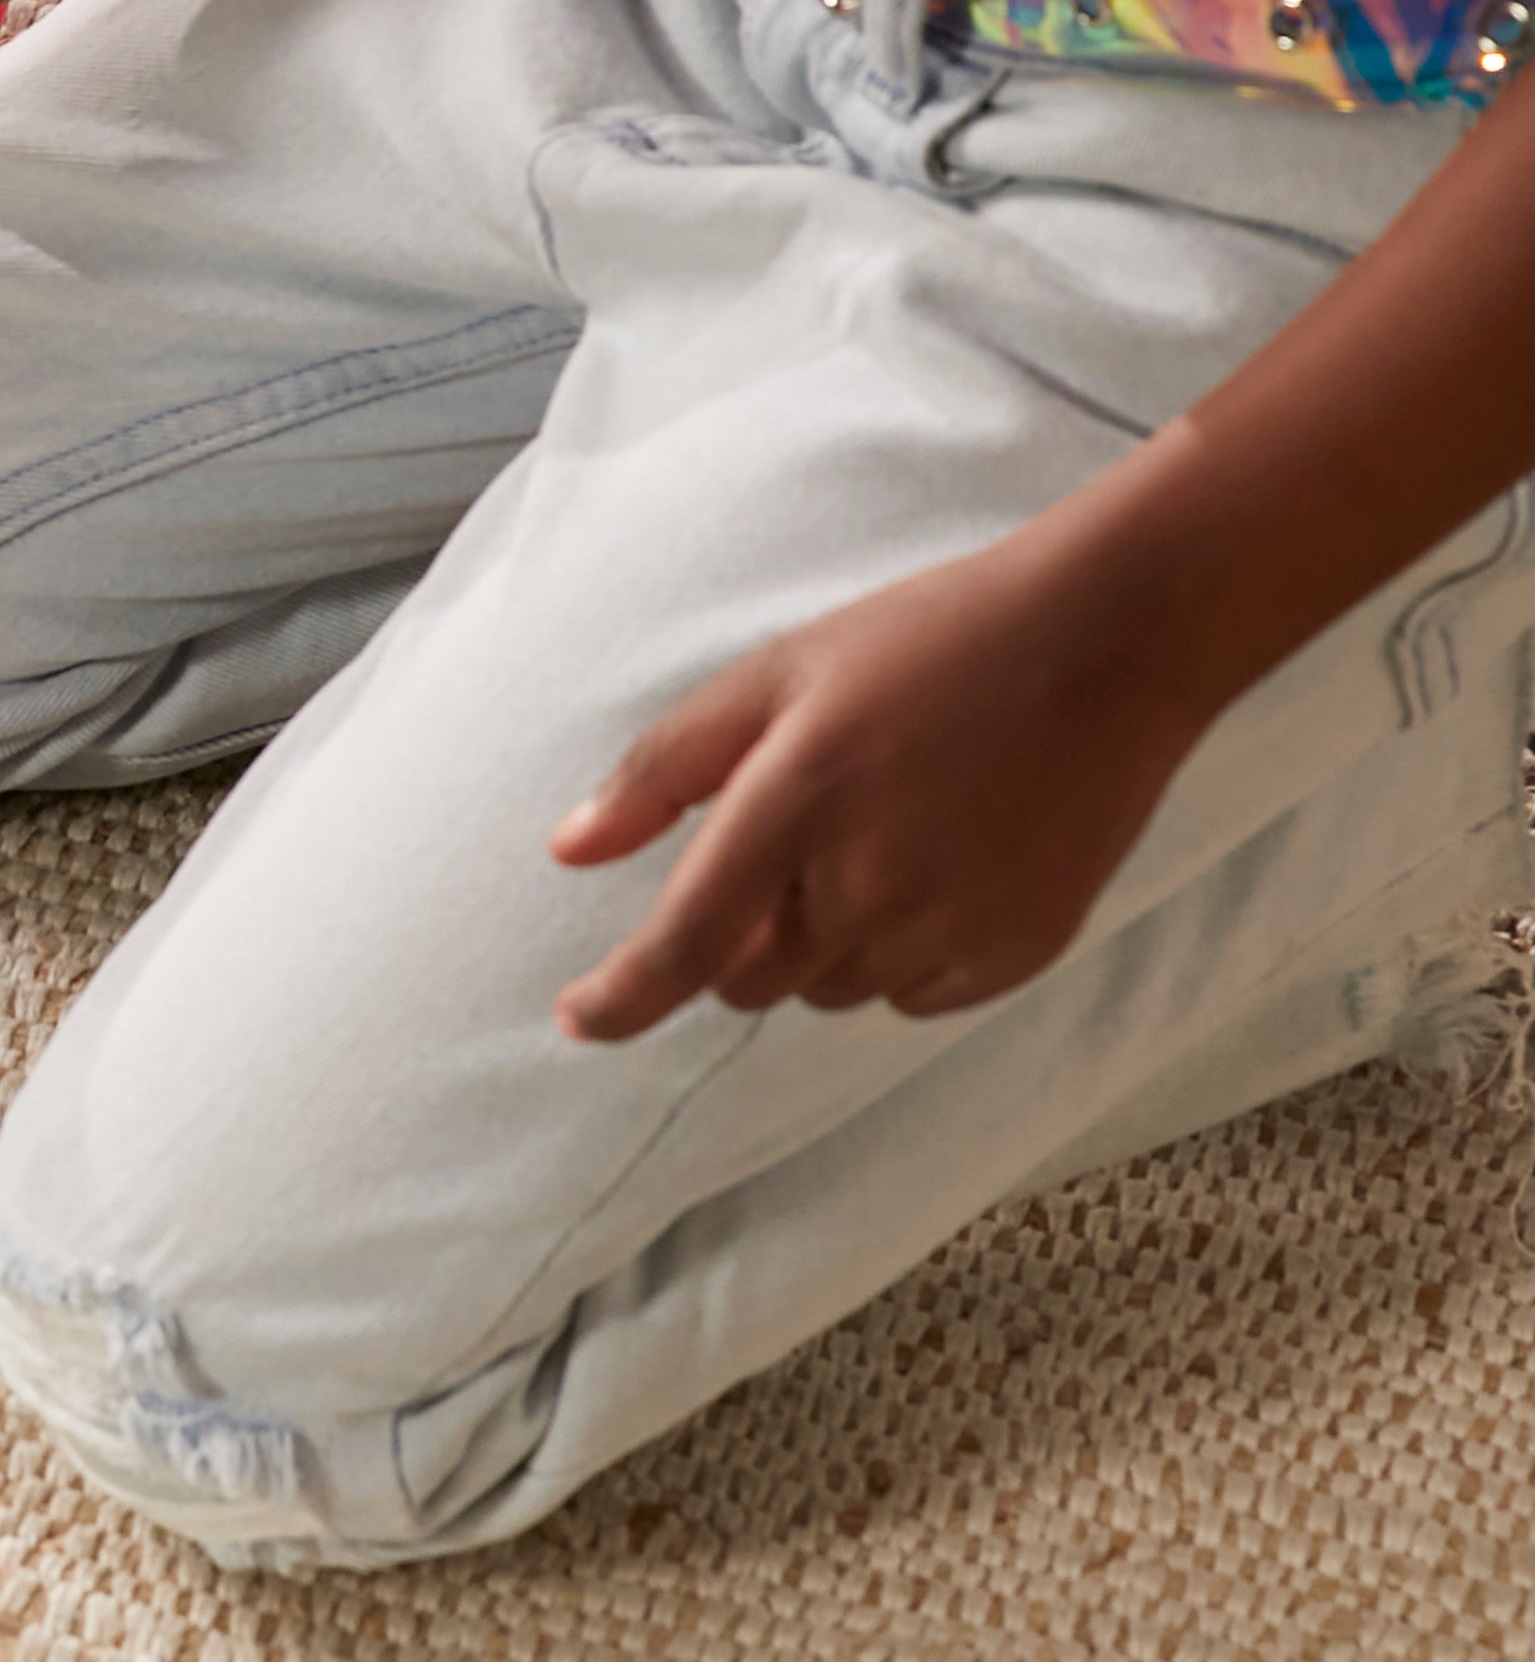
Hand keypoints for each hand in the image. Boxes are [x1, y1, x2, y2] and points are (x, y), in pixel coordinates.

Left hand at [547, 516, 1217, 1041]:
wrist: (1099, 649)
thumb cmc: (921, 644)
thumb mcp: (773, 675)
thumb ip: (665, 770)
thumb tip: (568, 852)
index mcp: (792, 807)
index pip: (686, 942)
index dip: (623, 996)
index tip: (575, 1022)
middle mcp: (868, 887)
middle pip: (757, 977)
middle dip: (743, 933)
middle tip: (792, 835)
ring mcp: (951, 930)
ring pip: (834, 989)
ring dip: (822, 940)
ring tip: (880, 828)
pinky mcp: (1019, 955)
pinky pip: (917, 997)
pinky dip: (897, 954)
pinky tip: (934, 864)